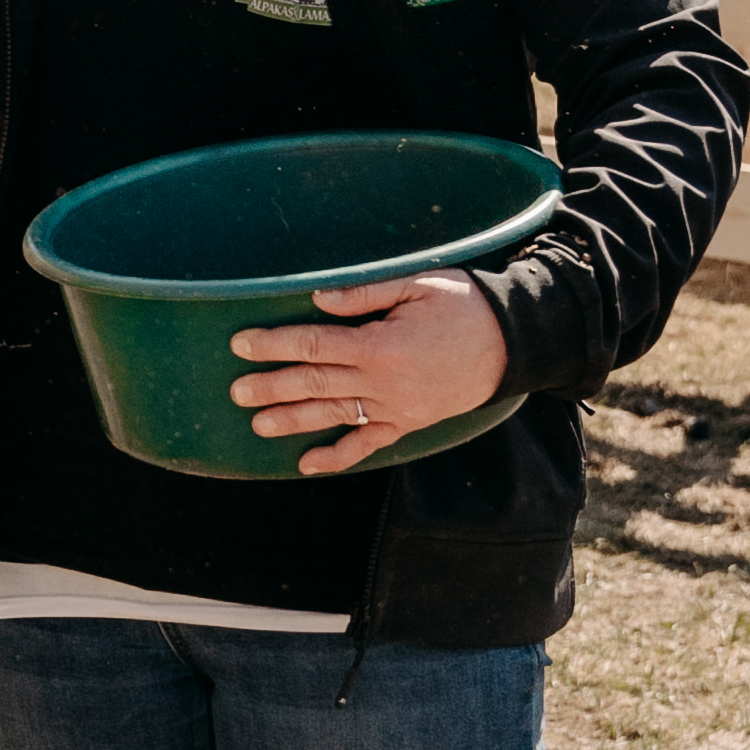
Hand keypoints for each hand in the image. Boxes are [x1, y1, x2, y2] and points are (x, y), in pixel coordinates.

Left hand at [227, 272, 508, 475]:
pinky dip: (338, 457)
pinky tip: (308, 464)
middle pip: (316, 384)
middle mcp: (385, 383)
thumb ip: (363, 293)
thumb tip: (317, 300)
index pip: (315, 344)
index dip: (275, 343)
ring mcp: (397, 408)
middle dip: (272, 386)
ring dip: (293, 422)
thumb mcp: (416, 285)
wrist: (514, 343)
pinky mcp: (409, 423)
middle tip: (235, 390)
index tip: (241, 343)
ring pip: (335, 418)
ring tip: (256, 424)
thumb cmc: (463, 304)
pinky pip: (369, 444)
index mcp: (381, 345)